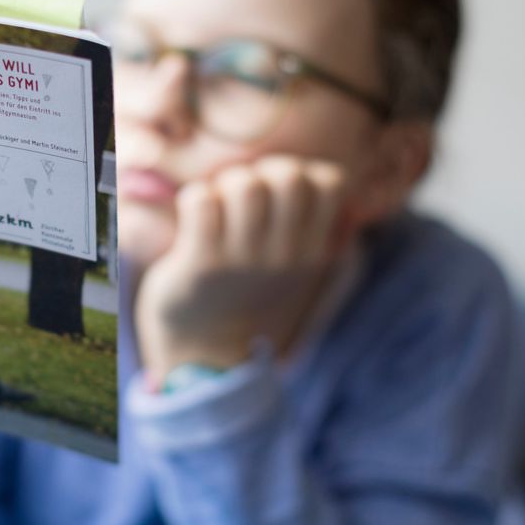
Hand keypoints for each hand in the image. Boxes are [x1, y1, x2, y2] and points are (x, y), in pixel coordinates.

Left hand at [134, 157, 348, 384]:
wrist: (206, 351)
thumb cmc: (246, 291)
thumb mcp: (292, 266)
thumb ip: (308, 226)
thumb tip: (327, 184)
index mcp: (312, 251)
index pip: (331, 183)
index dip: (303, 173)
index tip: (278, 195)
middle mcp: (283, 255)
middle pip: (288, 177)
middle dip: (262, 173)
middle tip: (242, 198)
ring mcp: (242, 259)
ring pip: (245, 185)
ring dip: (226, 185)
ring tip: (217, 208)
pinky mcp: (201, 263)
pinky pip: (201, 201)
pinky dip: (195, 198)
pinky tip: (193, 219)